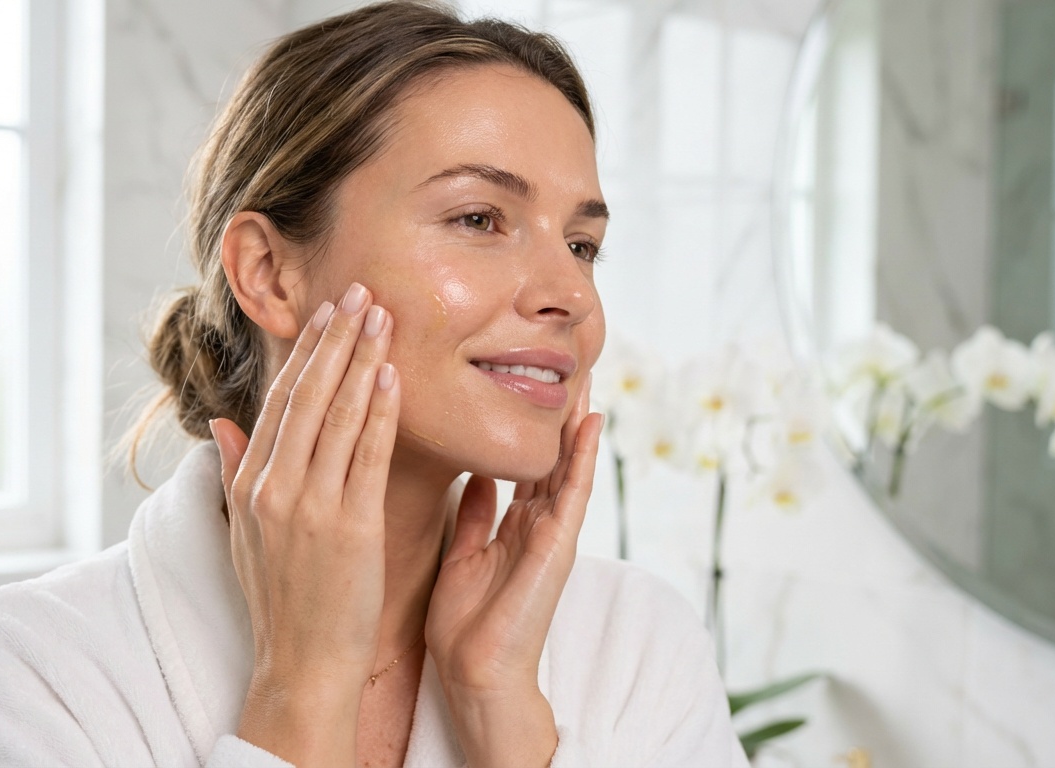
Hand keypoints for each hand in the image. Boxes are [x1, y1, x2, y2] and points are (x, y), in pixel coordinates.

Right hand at [209, 282, 398, 765]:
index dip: (306, 353)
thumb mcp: (243, 531)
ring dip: (362, 359)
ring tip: (382, 315)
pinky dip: (379, 411)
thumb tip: (220, 420)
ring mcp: (311, 505)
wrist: (303, 662)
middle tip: (360, 291)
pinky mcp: (350, 526)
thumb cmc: (282, 599)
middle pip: (308, 395)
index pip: (281, 401)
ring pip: (337, 415)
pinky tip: (392, 375)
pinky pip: (366, 455)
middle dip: (335, 339)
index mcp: (252, 484)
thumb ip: (234, 470)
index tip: (326, 313)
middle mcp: (276, 487)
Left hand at [424, 377, 601, 763]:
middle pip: (550, 455)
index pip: (522, 463)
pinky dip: (583, 456)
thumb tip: (473, 474)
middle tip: (564, 363)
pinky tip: (591, 421)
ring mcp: (552, 534)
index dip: (523, 424)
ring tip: (586, 376)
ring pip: (567, 464)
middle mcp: (537, 524)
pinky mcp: (560, 546)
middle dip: (556, 413)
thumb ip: (474, 514)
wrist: (475, 672)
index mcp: (512, 526)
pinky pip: (574, 492)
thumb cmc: (465, 625)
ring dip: (577, 421)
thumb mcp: (463, 554)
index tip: (520, 379)